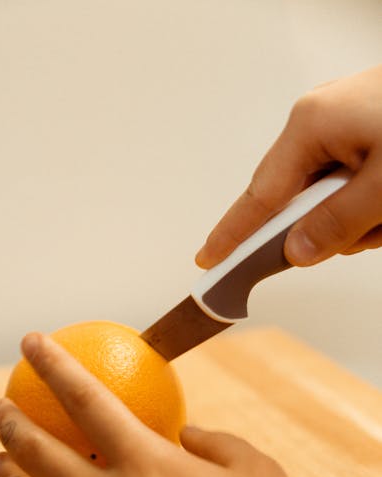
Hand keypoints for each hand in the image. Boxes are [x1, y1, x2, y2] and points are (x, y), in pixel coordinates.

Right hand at [196, 65, 381, 267]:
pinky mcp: (367, 133)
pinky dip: (377, 203)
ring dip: (366, 219)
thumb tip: (297, 251)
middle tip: (374, 227)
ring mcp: (345, 126)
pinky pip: (356, 185)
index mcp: (312, 124)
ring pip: (333, 200)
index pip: (259, 195)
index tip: (207, 260)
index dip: (233, 234)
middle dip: (337, 227)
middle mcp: (320, 121)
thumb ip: (338, 223)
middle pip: (299, 201)